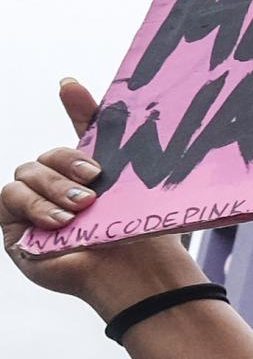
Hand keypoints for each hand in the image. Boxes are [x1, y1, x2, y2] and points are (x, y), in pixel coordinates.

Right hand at [2, 79, 201, 315]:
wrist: (134, 276)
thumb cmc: (135, 231)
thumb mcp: (126, 177)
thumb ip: (101, 134)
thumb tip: (68, 82)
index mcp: (88, 177)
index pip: (77, 138)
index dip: (75, 108)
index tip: (71, 86)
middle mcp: (58, 190)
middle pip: (46, 156)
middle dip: (68, 163)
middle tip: (95, 182)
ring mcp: (34, 209)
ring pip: (26, 174)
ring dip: (54, 188)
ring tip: (80, 210)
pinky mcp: (15, 230)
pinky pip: (8, 199)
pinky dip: (33, 205)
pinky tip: (59, 221)